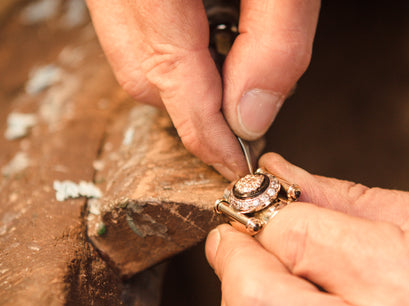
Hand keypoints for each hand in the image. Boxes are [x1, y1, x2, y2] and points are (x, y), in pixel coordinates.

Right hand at [85, 1, 319, 179]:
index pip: (168, 77)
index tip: (236, 167)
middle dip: (197, 109)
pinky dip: (174, 51)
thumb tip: (252, 118)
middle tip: (246, 113)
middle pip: (142, 76)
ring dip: (185, 78)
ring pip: (134, 59)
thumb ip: (274, 44)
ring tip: (234, 58)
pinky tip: (211, 36)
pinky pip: (134, 34)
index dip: (207, 134)